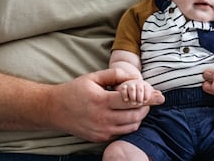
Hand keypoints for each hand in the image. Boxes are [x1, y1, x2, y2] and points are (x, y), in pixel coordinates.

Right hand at [48, 67, 163, 141]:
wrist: (54, 110)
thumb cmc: (74, 90)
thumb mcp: (93, 77)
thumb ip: (114, 74)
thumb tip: (134, 76)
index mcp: (101, 101)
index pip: (131, 100)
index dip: (148, 98)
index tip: (160, 96)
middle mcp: (102, 118)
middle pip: (135, 116)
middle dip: (145, 108)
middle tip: (148, 100)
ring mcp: (101, 131)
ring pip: (131, 127)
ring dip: (139, 117)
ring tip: (138, 107)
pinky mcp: (100, 138)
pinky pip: (121, 133)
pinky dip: (129, 125)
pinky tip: (126, 115)